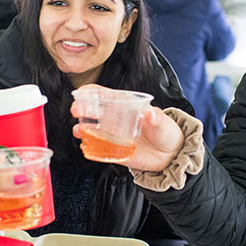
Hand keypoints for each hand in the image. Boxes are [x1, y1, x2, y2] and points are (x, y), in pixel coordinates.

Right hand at [69, 84, 185, 171]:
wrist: (170, 154)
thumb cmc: (166, 132)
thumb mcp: (163, 123)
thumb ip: (157, 118)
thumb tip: (150, 112)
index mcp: (125, 106)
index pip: (105, 95)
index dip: (92, 92)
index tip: (81, 92)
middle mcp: (116, 120)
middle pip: (94, 111)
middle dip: (82, 108)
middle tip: (76, 110)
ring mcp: (114, 135)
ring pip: (93, 131)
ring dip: (82, 130)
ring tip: (78, 131)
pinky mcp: (115, 151)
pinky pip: (99, 150)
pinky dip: (91, 149)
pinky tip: (87, 148)